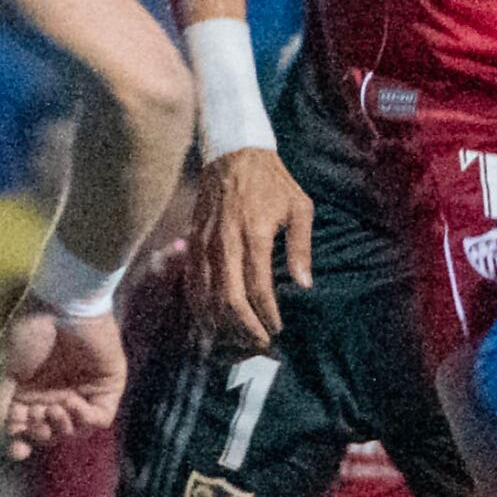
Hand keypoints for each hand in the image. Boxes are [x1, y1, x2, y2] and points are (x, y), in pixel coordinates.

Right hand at [0, 304, 127, 456]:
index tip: (17, 449)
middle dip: (40, 432)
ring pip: (73, 431)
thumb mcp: (3, 368)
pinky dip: (84, 420)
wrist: (62, 302)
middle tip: (35, 414)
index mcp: (28, 392)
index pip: (24, 430)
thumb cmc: (28, 330)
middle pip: (47, 434)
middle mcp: (54, 395)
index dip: (19, 444)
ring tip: (55, 407)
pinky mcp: (105, 389)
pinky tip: (72, 404)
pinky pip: (98, 420)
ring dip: (62, 427)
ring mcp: (81, 393)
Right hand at [190, 146, 311, 343]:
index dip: (268, 316)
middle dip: (244, 328)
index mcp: (254, 234)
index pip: (259, 289)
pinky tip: (208, 320)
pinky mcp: (193, 240)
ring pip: (207, 294)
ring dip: (221, 322)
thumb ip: (300, 247)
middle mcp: (226, 242)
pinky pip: (192, 281)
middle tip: (258, 344)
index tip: (277, 330)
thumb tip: (304, 285)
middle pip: (229, 299)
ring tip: (236, 339)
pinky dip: (199, 305)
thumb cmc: (272, 181)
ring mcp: (205, 242)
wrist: (233, 152)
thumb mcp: (299, 207)